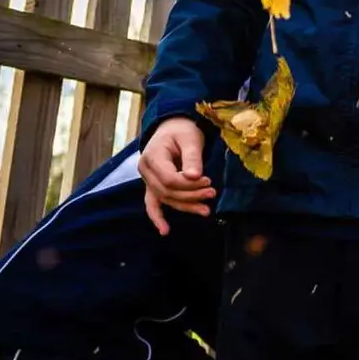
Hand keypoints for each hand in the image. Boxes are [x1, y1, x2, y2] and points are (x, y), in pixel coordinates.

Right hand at [139, 117, 214, 234]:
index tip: (208, 181)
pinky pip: (152, 204)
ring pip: (165, 199)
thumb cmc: (182, 131)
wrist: (173, 128)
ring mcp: (148, 180)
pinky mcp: (153, 186)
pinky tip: (165, 231)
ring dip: (185, 206)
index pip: (169, 179)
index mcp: (152, 157)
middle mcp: (146, 171)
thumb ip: (192, 158)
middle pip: (167, 191)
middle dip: (191, 195)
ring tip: (206, 210)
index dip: (188, 184)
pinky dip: (157, 217)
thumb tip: (195, 177)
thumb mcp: (190, 139)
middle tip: (212, 193)